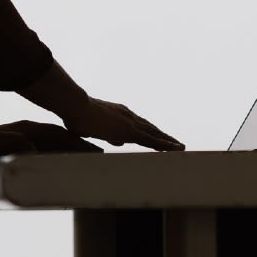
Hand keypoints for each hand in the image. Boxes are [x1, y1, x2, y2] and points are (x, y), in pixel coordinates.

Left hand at [0, 119, 102, 161]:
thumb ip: (11, 142)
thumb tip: (33, 148)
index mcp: (25, 130)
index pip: (57, 136)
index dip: (76, 143)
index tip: (93, 150)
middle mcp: (27, 132)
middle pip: (60, 138)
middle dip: (80, 146)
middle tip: (100, 155)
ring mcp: (24, 139)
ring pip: (54, 144)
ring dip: (71, 150)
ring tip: (89, 158)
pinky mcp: (19, 148)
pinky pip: (45, 151)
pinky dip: (59, 155)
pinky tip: (66, 163)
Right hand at [64, 97, 183, 150]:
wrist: (76, 106)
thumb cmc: (77, 115)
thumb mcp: (93, 126)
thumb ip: (107, 133)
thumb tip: (118, 141)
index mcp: (119, 114)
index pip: (138, 125)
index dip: (149, 131)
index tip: (157, 136)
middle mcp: (128, 116)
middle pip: (150, 128)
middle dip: (162, 136)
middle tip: (175, 143)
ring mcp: (130, 122)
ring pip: (154, 134)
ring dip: (167, 141)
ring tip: (180, 147)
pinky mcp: (129, 130)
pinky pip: (152, 140)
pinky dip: (165, 145)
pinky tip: (175, 149)